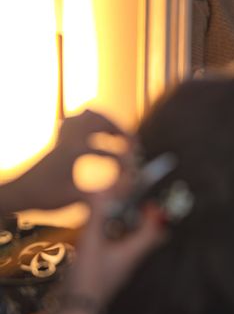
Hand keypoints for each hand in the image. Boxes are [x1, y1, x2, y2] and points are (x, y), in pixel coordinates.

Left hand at [2, 110, 130, 212]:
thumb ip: (102, 193)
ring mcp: (64, 136)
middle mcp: (70, 139)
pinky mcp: (61, 138)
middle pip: (100, 120)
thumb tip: (125, 191)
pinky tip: (100, 131)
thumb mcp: (75, 199)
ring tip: (119, 134)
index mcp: (74, 152)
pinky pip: (78, 118)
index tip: (132, 171)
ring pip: (90, 115)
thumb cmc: (45, 196)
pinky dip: (93, 120)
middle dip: (119, 130)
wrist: (22, 192)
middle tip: (132, 143)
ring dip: (107, 122)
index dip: (123, 161)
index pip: (107, 151)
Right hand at [39, 179, 165, 313]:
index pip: (154, 232)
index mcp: (133, 252)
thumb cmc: (88, 278)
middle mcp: (130, 261)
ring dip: (127, 232)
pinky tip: (98, 240)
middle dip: (143, 224)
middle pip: (145, 240)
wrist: (75, 310)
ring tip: (113, 220)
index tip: (149, 204)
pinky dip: (114, 243)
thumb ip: (97, 217)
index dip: (155, 216)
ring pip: (132, 248)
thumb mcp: (91, 242)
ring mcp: (119, 270)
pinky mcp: (107, 276)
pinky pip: (118, 256)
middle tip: (134, 210)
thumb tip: (102, 194)